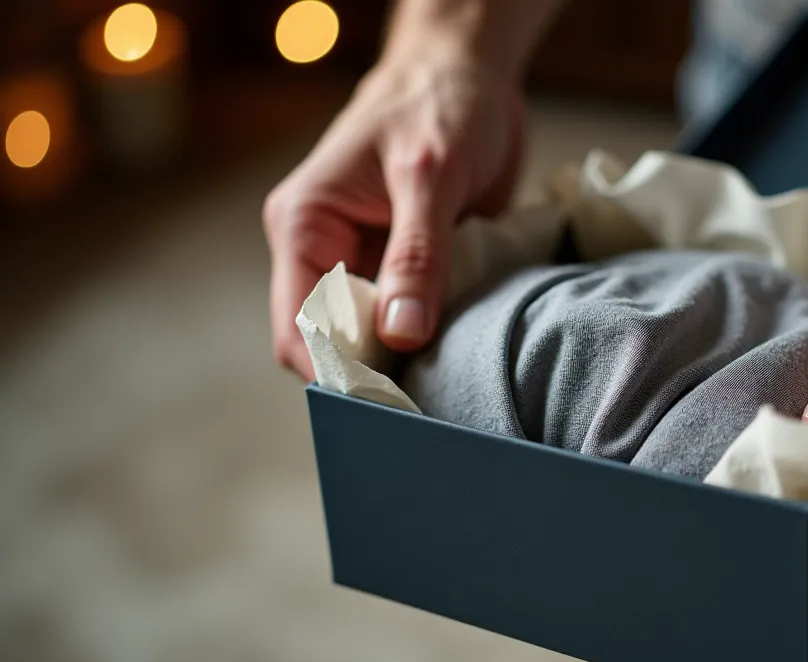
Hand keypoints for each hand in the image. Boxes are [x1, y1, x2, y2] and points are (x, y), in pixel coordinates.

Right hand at [263, 52, 523, 379]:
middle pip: (335, 344)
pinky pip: (415, 319)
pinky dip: (437, 335)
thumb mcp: (431, 175)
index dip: (337, 372)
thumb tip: (402, 335)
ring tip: (451, 381)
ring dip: (411, 358)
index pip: (299, 328)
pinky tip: (465, 348)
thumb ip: (417, 255)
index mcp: (304, 226)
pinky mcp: (409, 267)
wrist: (472, 74)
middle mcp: (327, 251)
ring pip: (377, 338)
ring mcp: (369, 262)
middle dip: (377, 373)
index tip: (388, 402)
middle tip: (430, 405)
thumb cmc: (440, 104)